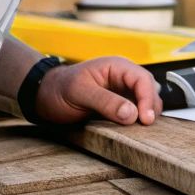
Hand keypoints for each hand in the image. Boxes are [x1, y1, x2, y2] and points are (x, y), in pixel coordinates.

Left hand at [35, 55, 162, 125]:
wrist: (44, 97)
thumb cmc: (59, 89)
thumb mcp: (80, 93)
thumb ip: (105, 101)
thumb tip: (132, 114)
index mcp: (117, 66)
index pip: (142, 79)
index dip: (147, 98)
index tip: (145, 118)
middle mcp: (123, 78)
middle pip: (149, 89)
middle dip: (150, 106)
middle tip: (145, 125)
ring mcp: (122, 91)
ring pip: (145, 101)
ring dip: (146, 113)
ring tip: (140, 128)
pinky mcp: (118, 105)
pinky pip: (135, 111)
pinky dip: (138, 119)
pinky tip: (134, 128)